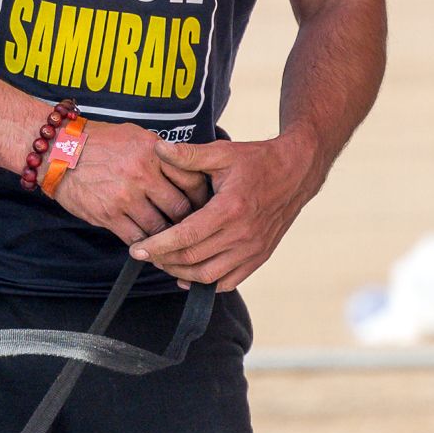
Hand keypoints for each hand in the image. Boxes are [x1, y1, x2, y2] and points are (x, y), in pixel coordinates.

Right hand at [50, 120, 210, 241]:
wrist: (56, 149)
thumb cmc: (99, 142)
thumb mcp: (136, 136)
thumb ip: (164, 155)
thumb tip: (191, 171)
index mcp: (154, 153)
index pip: (193, 181)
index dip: (202, 198)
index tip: (205, 206)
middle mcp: (142, 175)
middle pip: (181, 209)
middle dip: (190, 222)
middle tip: (194, 229)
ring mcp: (124, 197)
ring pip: (161, 228)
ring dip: (169, 237)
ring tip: (174, 240)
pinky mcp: (108, 215)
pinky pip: (136, 238)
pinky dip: (147, 244)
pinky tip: (152, 244)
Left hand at [130, 131, 332, 288]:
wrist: (296, 173)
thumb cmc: (258, 161)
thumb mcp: (223, 152)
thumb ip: (188, 154)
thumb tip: (157, 148)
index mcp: (230, 209)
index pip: (186, 236)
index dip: (157, 245)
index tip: (137, 249)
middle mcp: (242, 234)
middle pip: (192, 259)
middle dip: (163, 260)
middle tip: (145, 253)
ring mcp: (252, 249)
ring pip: (208, 276)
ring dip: (181, 273)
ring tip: (164, 262)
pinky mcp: (259, 256)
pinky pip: (229, 281)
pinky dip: (206, 283)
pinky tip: (189, 276)